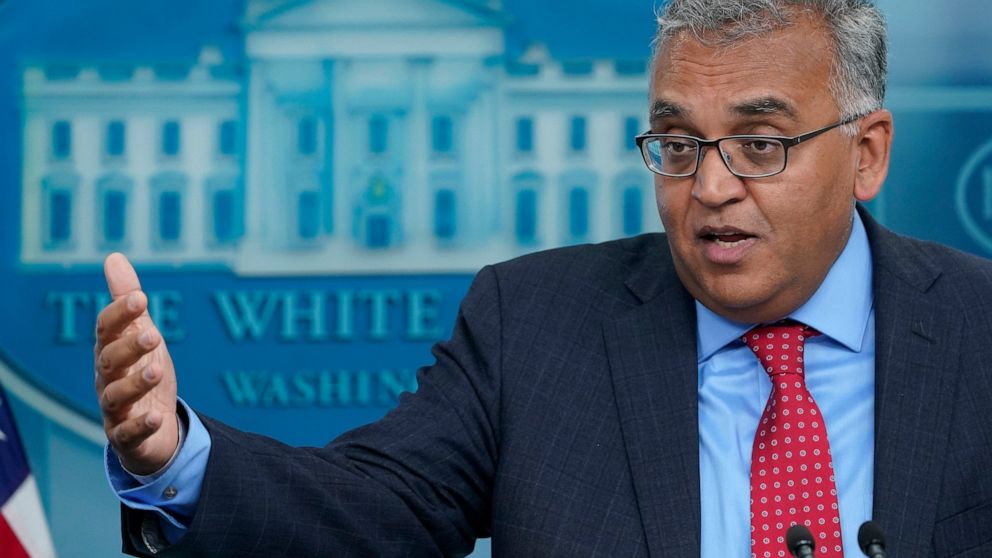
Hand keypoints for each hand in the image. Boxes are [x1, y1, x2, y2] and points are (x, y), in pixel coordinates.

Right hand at [94, 253, 178, 474]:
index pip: (107, 329)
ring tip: (157, 369)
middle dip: (129, 347)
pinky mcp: (127, 436)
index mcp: (110, 351)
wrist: (153, 426)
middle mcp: (107, 379)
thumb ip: (128, 301)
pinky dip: (141, 426)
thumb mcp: (141, 334)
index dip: (121, 313)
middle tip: (155, 334)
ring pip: (116, 396)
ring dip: (135, 382)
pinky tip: (157, 417)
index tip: (142, 298)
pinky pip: (129, 433)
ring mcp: (115, 409)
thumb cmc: (142, 372)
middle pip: (109, 361)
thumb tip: (114, 257)